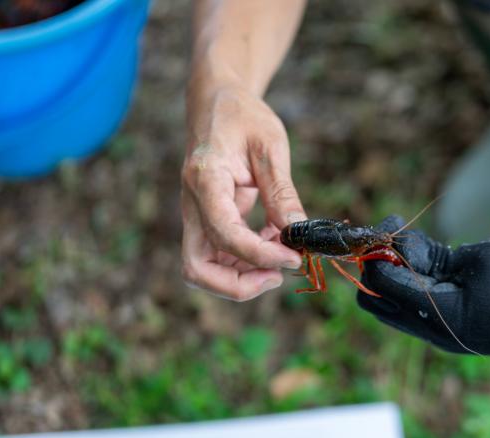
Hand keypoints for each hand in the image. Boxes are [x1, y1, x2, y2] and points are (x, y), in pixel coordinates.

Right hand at [181, 68, 304, 300]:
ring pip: (203, 269)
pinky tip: (274, 242)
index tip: (294, 257)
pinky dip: (245, 261)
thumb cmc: (243, 116)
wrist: (217, 102)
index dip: (259, 255)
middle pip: (197, 268)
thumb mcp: (270, 146)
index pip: (224, 233)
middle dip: (239, 284)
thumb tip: (298, 234)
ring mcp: (195, 215)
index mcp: (205, 179)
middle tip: (279, 274)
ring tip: (281, 256)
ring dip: (242, 277)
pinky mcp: (206, 221)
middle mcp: (192, 203)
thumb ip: (281, 192)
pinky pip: (217, 256)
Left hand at [357, 216, 489, 368]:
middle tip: (396, 235)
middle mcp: (433, 331)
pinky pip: (416, 306)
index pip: (382, 285)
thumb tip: (402, 253)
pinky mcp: (452, 327)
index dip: (377, 252)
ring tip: (418, 243)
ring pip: (393, 304)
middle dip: (378, 265)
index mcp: (439, 314)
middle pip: (376, 301)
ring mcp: (441, 333)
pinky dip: (413, 282)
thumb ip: (434, 256)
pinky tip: (429, 257)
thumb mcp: (479, 258)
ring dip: (395, 273)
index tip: (389, 223)